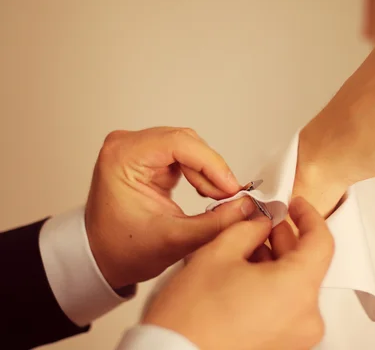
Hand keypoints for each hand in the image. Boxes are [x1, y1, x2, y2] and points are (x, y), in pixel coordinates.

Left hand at [85, 127, 254, 289]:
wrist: (102, 258)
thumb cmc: (123, 249)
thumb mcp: (175, 240)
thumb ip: (215, 223)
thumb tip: (247, 206)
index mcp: (122, 158)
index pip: (178, 144)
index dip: (211, 164)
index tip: (231, 187)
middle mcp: (126, 146)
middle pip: (185, 142)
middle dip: (212, 170)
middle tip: (230, 197)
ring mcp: (136, 149)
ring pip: (188, 147)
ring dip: (208, 172)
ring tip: (219, 199)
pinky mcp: (146, 157)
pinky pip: (183, 155)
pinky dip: (200, 173)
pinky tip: (207, 192)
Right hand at [142, 197, 333, 349]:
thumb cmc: (191, 319)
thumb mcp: (219, 253)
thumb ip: (249, 228)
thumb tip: (261, 223)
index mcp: (297, 289)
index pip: (321, 241)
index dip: (308, 216)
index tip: (296, 206)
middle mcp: (306, 317)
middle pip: (307, 264)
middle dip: (285, 239)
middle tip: (263, 223)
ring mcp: (296, 337)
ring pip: (295, 285)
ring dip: (276, 263)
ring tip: (246, 250)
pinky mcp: (283, 347)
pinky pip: (287, 307)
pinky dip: (273, 287)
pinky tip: (246, 276)